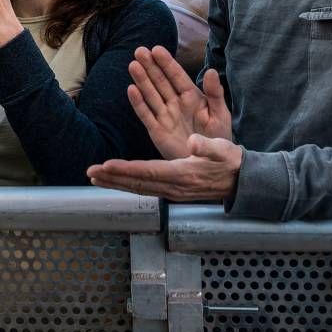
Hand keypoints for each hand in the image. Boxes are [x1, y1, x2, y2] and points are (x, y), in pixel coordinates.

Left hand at [86, 134, 243, 200]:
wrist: (241, 180)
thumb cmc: (230, 162)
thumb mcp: (222, 150)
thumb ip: (207, 146)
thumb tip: (193, 141)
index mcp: (182, 173)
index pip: (147, 171)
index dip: (126, 169)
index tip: (106, 165)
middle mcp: (174, 186)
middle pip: (137, 182)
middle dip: (113, 178)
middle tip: (91, 172)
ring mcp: (172, 190)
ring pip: (138, 187)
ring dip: (116, 183)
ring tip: (96, 178)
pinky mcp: (172, 189)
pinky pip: (145, 188)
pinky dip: (128, 184)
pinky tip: (117, 181)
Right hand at [126, 46, 233, 157]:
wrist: (210, 162)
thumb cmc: (218, 137)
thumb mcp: (220, 114)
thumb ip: (214, 93)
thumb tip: (211, 71)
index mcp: (192, 96)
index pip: (177, 76)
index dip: (167, 63)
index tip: (157, 49)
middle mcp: (176, 103)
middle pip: (160, 81)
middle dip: (150, 66)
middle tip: (139, 51)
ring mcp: (165, 116)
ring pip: (151, 95)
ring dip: (142, 80)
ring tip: (133, 65)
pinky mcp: (157, 131)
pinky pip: (146, 115)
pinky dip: (138, 103)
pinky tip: (131, 90)